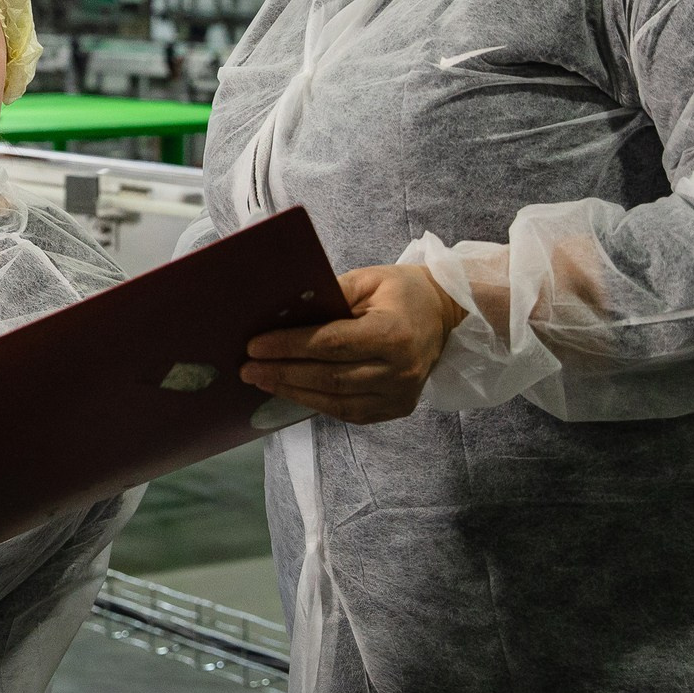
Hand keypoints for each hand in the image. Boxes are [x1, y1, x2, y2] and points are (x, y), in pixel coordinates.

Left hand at [240, 264, 465, 425]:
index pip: (330, 344)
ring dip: (294, 392)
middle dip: (283, 373)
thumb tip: (283, 312)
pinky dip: (317, 403)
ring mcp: (401, 395)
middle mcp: (400, 370)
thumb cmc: (403, 291)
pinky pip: (349, 413)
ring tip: (261, 381)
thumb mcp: (368, 279)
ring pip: (336, 401)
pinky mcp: (397, 408)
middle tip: (247, 368)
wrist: (446, 313)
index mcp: (393, 334)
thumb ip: (329, 295)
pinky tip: (292, 392)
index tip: (254, 346)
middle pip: (329, 377)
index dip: (289, 346)